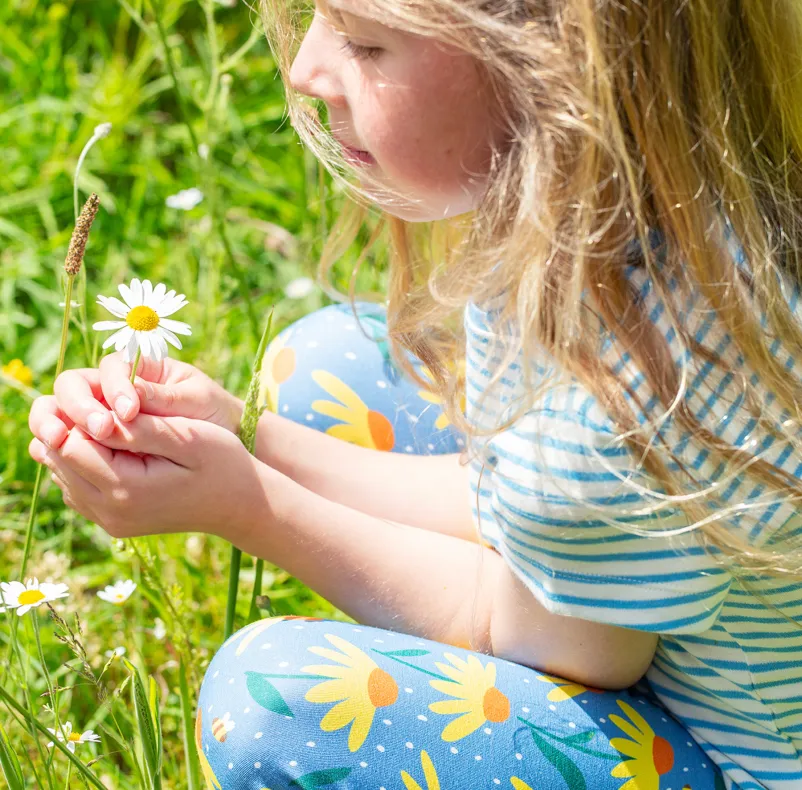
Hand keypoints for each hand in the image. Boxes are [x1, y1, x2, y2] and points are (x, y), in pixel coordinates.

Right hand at [28, 352, 242, 451]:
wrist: (221, 440)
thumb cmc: (212, 413)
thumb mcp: (196, 401)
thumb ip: (164, 397)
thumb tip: (132, 393)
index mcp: (138, 368)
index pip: (111, 369)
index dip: (115, 388)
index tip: (130, 413)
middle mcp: (110, 388)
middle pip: (72, 387)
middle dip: (77, 407)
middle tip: (99, 431)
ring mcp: (97, 415)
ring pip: (59, 413)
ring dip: (53, 426)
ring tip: (58, 444)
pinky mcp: (93, 443)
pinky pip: (65, 443)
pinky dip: (57, 451)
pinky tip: (59, 464)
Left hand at [28, 412, 263, 540]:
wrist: (241, 504)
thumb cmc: (223, 462)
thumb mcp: (188, 437)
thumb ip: (140, 428)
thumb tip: (93, 418)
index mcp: (126, 489)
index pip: (69, 444)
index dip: (81, 413)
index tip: (109, 398)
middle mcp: (110, 512)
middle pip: (57, 459)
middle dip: (71, 426)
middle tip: (104, 405)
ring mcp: (110, 522)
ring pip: (61, 473)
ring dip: (75, 444)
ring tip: (109, 423)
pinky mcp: (113, 523)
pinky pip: (75, 489)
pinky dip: (83, 463)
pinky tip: (109, 446)